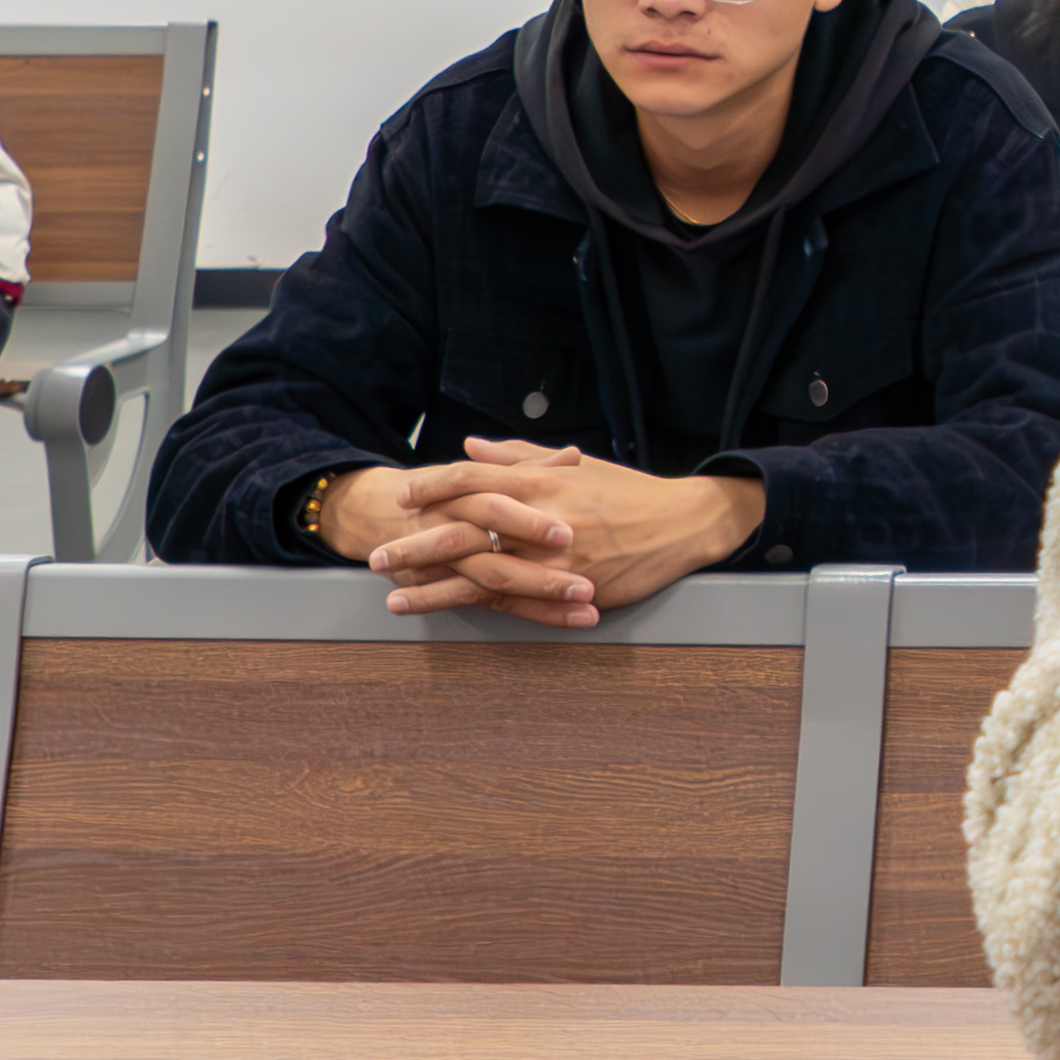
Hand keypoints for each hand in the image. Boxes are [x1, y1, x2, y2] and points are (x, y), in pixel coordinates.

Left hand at [354, 436, 767, 626]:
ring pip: (478, 571)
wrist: (683, 522)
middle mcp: (540, 517)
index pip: (473, 480)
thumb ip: (518, 456)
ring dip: (432, 585)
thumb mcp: (575, 466)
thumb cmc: (629, 492)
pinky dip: (473, 605)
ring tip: (392, 593)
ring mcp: (552, 556)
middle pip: (464, 528)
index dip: (434, 486)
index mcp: (541, 482)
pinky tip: (447, 611)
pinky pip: (511, 599)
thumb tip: (471, 447)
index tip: (404, 495)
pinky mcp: (566, 587)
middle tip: (376, 554)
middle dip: (415, 542)